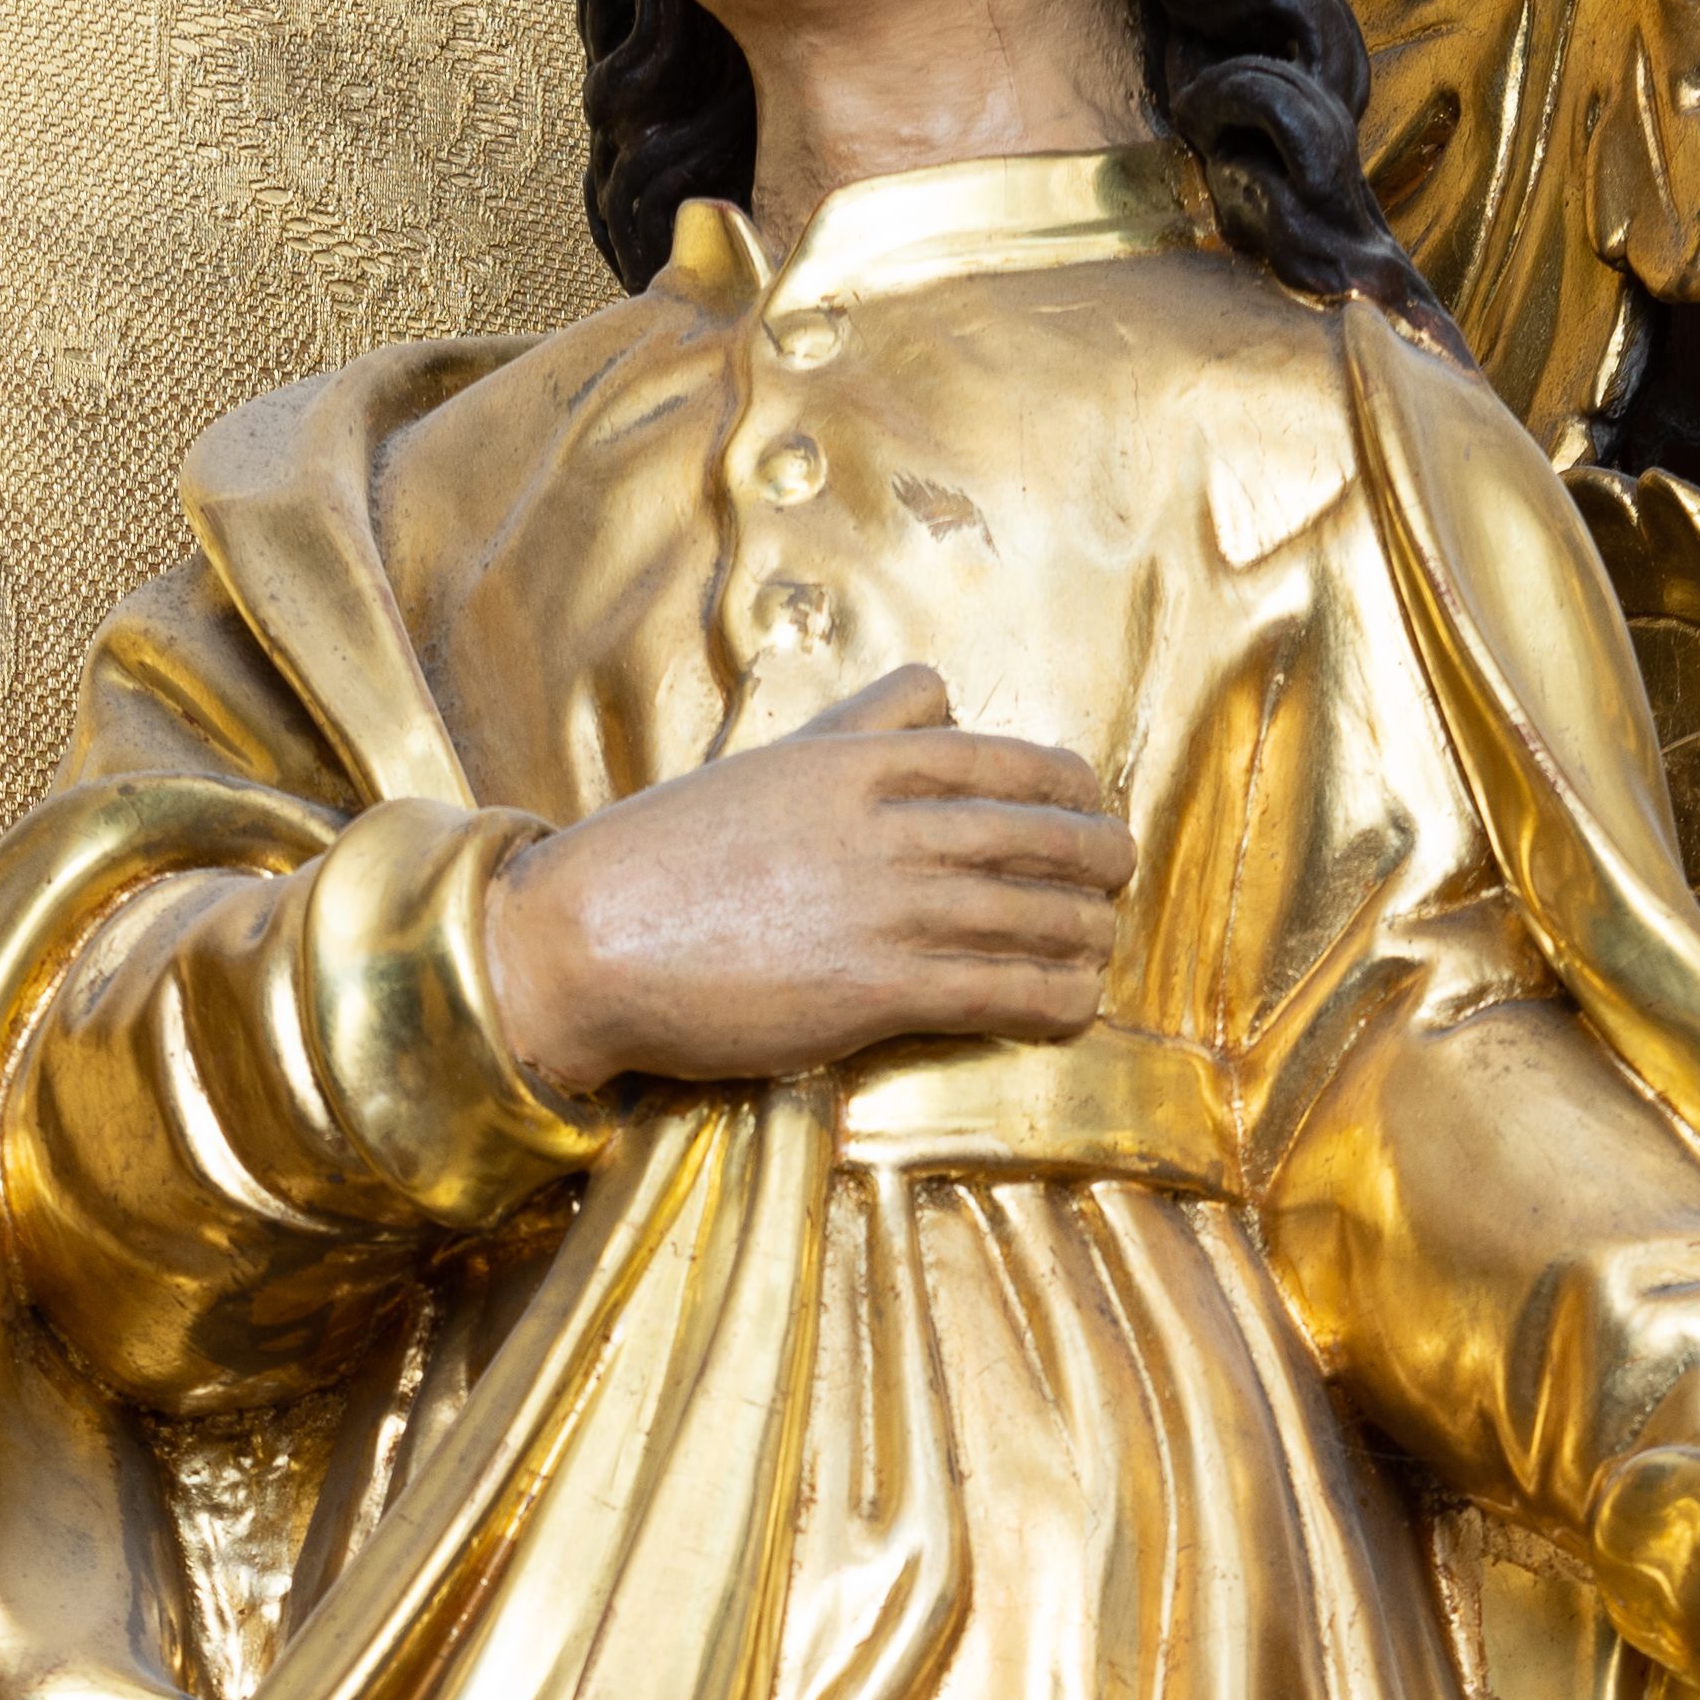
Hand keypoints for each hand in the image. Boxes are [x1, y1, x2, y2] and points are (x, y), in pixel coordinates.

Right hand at [485, 663, 1133, 1098]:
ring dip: (1085, 935)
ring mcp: (891, 906)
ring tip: (1098, 947)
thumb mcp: (772, 760)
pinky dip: (1055, 998)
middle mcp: (893, 825)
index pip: (1016, 764)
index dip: (1073, 794)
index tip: (1091, 814)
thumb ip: (864, 724)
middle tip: (1114, 880)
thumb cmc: (665, 855)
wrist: (585, 937)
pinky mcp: (880, 987)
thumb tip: (937, 692)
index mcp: (865, 761)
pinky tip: (1072, 1006)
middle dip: (1098, 862)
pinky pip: (1004, 990)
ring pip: (1039, 914)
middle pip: (1046, 835)